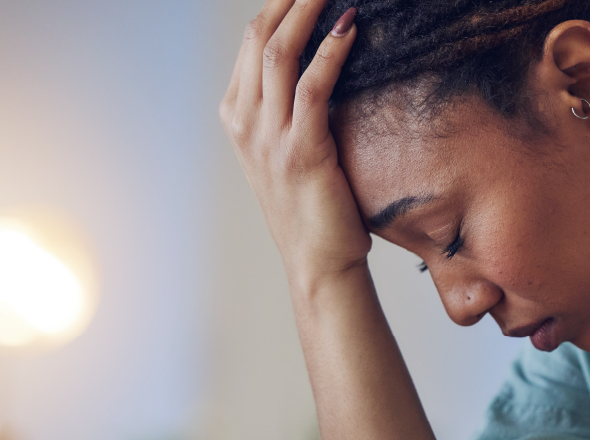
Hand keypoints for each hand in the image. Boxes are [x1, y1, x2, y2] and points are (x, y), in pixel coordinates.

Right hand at [219, 0, 367, 282]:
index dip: (278, 4)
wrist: (317, 263)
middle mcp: (245, 124)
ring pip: (279, 53)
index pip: (251, 43)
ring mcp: (268, 139)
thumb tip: (321, 63)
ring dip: (309, 10)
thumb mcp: (288, 151)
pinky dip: (332, 51)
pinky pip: (313, 87)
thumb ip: (291, 109)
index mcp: (237, 118)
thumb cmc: (313, 209)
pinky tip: (352, 28)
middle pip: (260, 37)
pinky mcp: (301, 153)